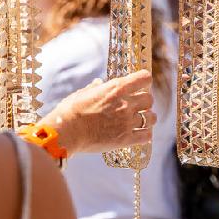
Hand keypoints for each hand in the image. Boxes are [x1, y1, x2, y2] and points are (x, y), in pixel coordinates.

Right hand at [37, 70, 155, 155]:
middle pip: (149, 99)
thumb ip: (95, 87)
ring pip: (152, 118)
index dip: (144, 81)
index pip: (144, 78)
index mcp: (116, 88)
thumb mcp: (83, 93)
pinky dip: (146, 134)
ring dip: (148, 118)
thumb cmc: (70, 110)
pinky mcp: (125, 139)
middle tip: (139, 105)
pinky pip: (146, 136)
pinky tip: (141, 134)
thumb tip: (99, 83)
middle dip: (145, 101)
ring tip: (142, 120)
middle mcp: (125, 103)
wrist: (66, 132)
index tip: (141, 84)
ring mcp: (127, 122)